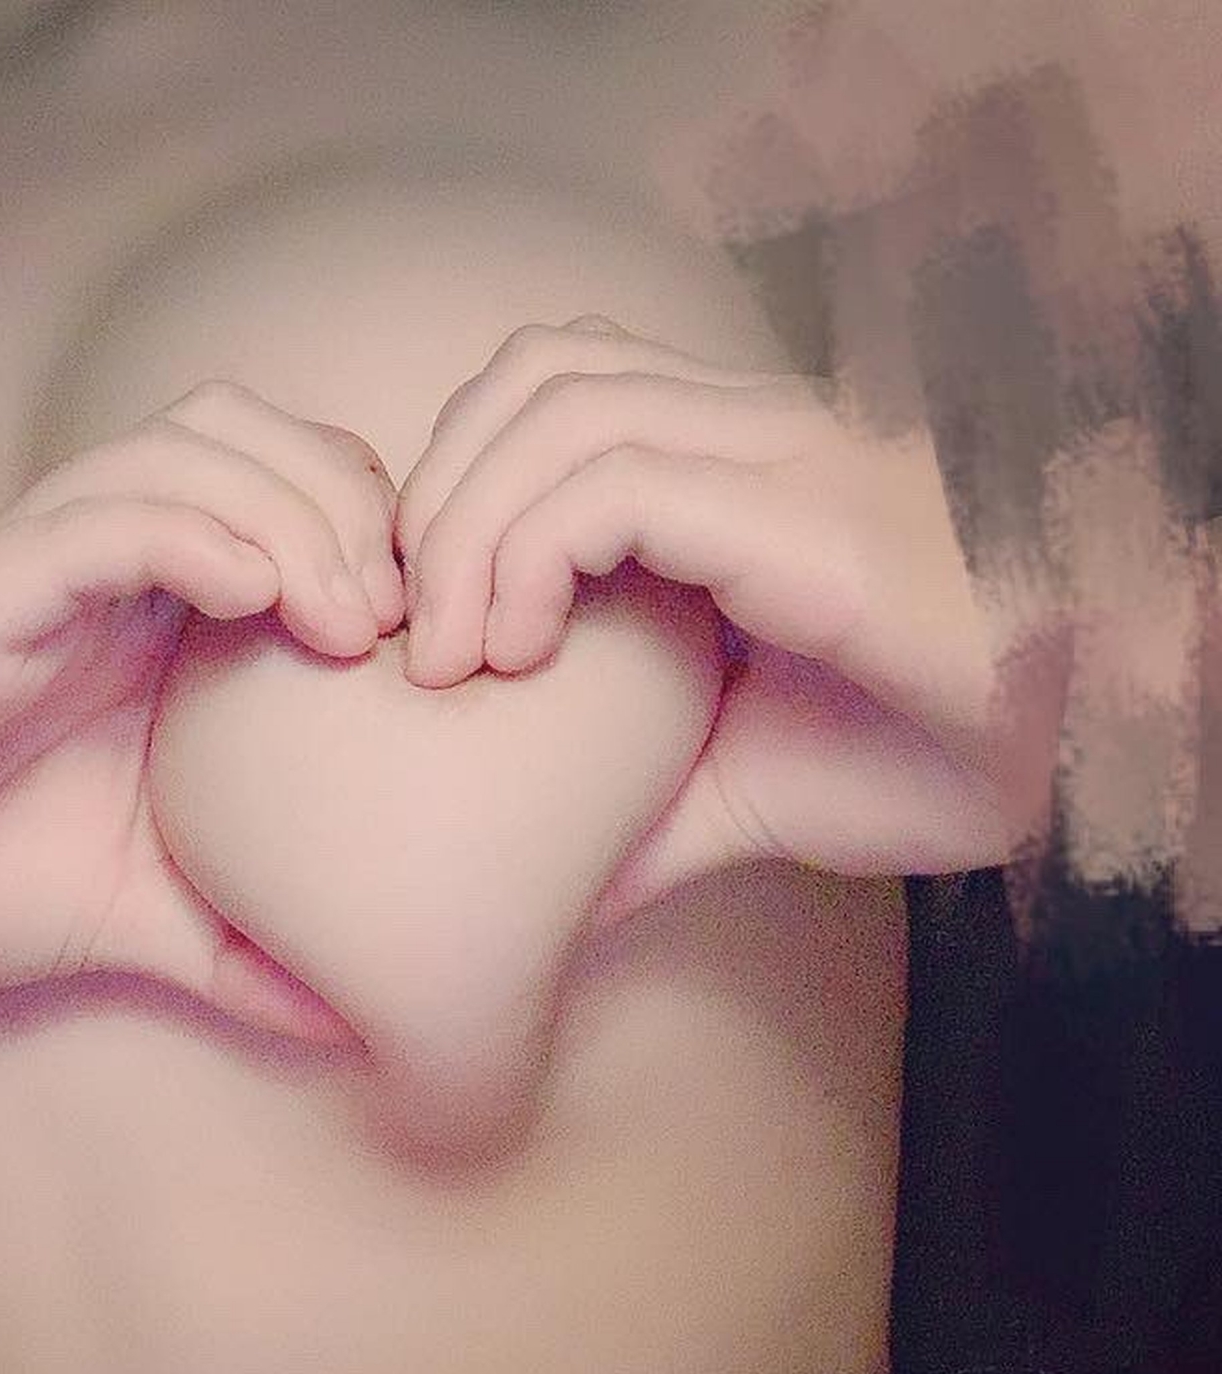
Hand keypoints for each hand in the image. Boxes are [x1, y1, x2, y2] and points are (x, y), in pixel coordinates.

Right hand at [0, 381, 401, 1032]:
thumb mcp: (136, 921)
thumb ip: (245, 953)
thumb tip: (368, 1020)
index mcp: (146, 620)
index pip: (290, 497)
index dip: (380, 537)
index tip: (434, 648)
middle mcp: (100, 569)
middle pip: (258, 437)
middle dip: (358, 503)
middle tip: (406, 627)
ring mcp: (35, 568)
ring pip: (189, 448)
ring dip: (294, 508)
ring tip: (350, 623)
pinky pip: (98, 517)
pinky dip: (194, 533)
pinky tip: (259, 602)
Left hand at [393, 318, 1064, 920]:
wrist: (1073, 756)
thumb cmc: (914, 753)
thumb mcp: (726, 786)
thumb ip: (623, 805)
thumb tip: (524, 890)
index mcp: (726, 466)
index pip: (549, 390)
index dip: (452, 482)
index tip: (415, 618)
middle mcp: (751, 434)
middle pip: (535, 374)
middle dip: (435, 499)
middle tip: (410, 638)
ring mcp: (785, 459)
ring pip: (563, 407)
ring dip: (465, 530)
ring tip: (452, 657)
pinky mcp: (809, 516)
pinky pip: (622, 480)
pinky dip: (529, 555)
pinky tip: (517, 652)